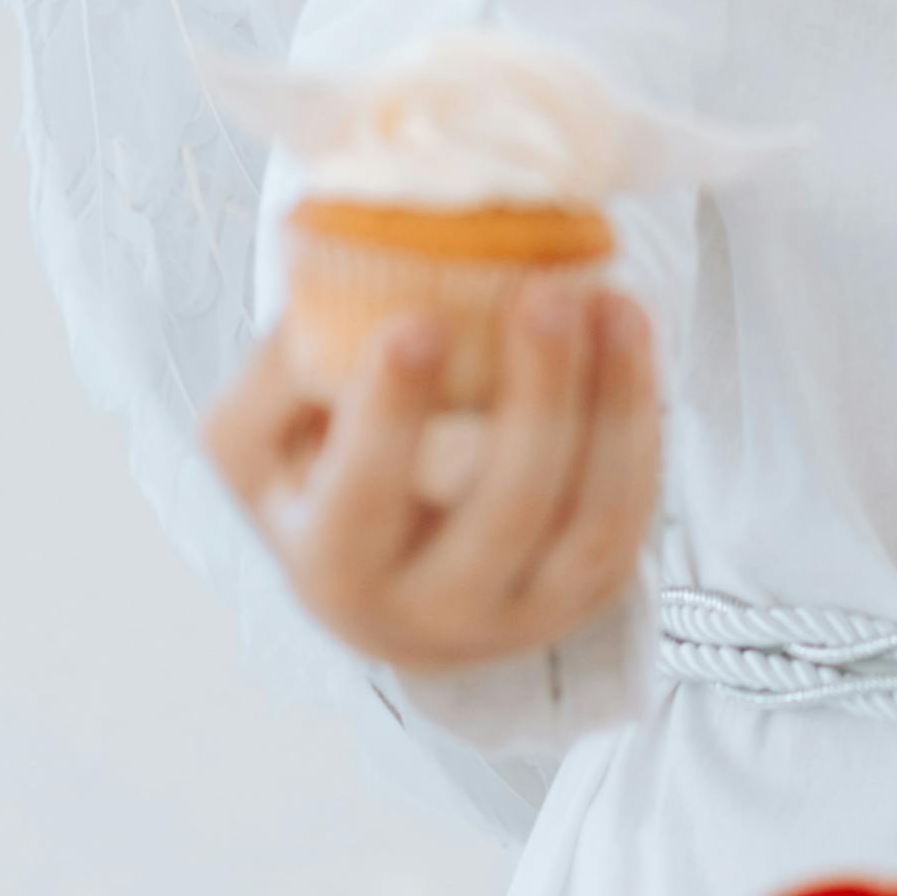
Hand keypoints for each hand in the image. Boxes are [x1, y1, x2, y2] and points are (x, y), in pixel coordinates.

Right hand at [201, 273, 660, 673]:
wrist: (387, 585)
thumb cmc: (315, 488)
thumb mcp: (257, 446)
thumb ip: (278, 374)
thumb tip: (324, 280)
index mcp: (336, 573)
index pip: (364, 503)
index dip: (391, 419)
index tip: (416, 323)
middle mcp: (431, 615)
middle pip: (503, 515)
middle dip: (535, 400)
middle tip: (546, 295)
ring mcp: (523, 613)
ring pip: (590, 521)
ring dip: (611, 405)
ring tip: (611, 304)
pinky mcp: (587, 591)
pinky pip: (630, 512)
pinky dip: (639, 422)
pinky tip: (629, 334)